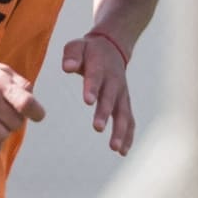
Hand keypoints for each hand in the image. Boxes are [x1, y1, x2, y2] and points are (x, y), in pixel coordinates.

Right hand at [0, 48, 43, 154]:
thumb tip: (33, 99)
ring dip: (3, 133)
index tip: (36, 115)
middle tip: (6, 115)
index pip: (27, 103)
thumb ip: (18, 82)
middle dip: (15, 121)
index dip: (37, 113)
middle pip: (16, 123)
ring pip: (2, 136)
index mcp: (0, 82)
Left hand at [60, 30, 136, 154]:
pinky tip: (123, 151)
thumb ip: (71, 55)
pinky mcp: (125, 102)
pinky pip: (129, 120)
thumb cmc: (89, 50)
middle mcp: (114, 82)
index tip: (88, 101)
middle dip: (104, 113)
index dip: (92, 88)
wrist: (112, 47)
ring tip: (115, 148)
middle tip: (98, 128)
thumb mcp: (77, 46)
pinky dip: (128, 135)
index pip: (95, 78)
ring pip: (123, 113)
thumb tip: (67, 67)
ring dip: (120, 130)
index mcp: (99, 67)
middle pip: (110, 98)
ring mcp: (122, 93)